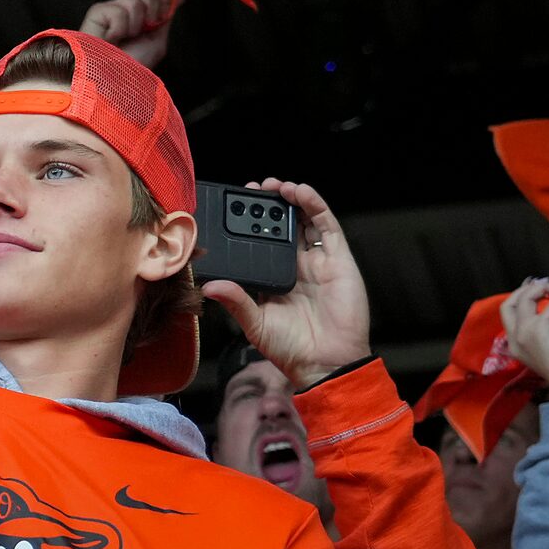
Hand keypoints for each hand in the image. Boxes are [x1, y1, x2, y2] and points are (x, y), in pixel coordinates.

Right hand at [78, 0, 178, 70]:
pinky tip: (111, 39)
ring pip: (135, 2)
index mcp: (140, 14)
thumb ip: (166, 16)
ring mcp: (110, 9)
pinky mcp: (97, 12)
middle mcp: (125, 8)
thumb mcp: (157, 40)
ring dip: (134, 27)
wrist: (114, 82)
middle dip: (154, 12)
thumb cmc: (133, 66)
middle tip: (144, 30)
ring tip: (123, 40)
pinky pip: (119, 11)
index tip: (162, 16)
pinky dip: (119, 29)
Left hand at [200, 178, 369, 389]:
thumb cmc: (291, 348)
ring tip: (274, 186)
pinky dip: (315, 205)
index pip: (261, 244)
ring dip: (291, 199)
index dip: (250, 225)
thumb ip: (236, 301)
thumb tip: (209, 286)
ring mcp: (319, 261)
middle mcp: (297, 266)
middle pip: (283, 227)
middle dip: (269, 207)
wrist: (326, 362)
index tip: (234, 208)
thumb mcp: (255, 323)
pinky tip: (300, 192)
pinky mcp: (339, 259)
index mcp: (275, 279)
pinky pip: (328, 226)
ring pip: (305, 220)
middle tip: (253, 190)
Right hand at [496, 277, 548, 392]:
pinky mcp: (539, 329)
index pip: (509, 314)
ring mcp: (524, 333)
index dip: (521, 298)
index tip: (538, 289)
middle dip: (526, 289)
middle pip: (508, 303)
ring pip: (525, 298)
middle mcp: (515, 338)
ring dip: (545, 288)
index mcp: (516, 345)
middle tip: (546, 284)